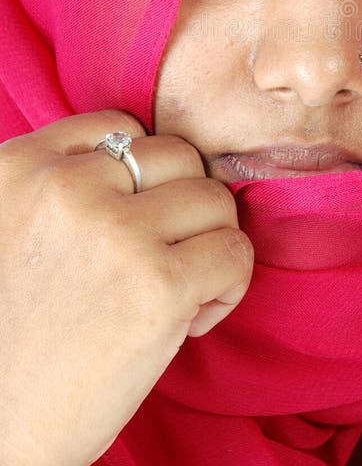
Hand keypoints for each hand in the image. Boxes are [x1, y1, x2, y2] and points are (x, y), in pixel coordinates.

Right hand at [0, 110, 253, 465]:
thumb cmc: (11, 336)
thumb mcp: (9, 227)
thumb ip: (62, 185)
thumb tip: (149, 167)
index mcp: (21, 168)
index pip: (122, 129)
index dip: (146, 177)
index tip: (138, 220)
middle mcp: (66, 187)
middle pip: (179, 157)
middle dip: (184, 207)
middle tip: (162, 259)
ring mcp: (115, 231)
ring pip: (215, 200)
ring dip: (210, 245)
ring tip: (176, 291)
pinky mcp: (158, 285)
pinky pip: (235, 252)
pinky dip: (229, 285)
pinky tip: (191, 319)